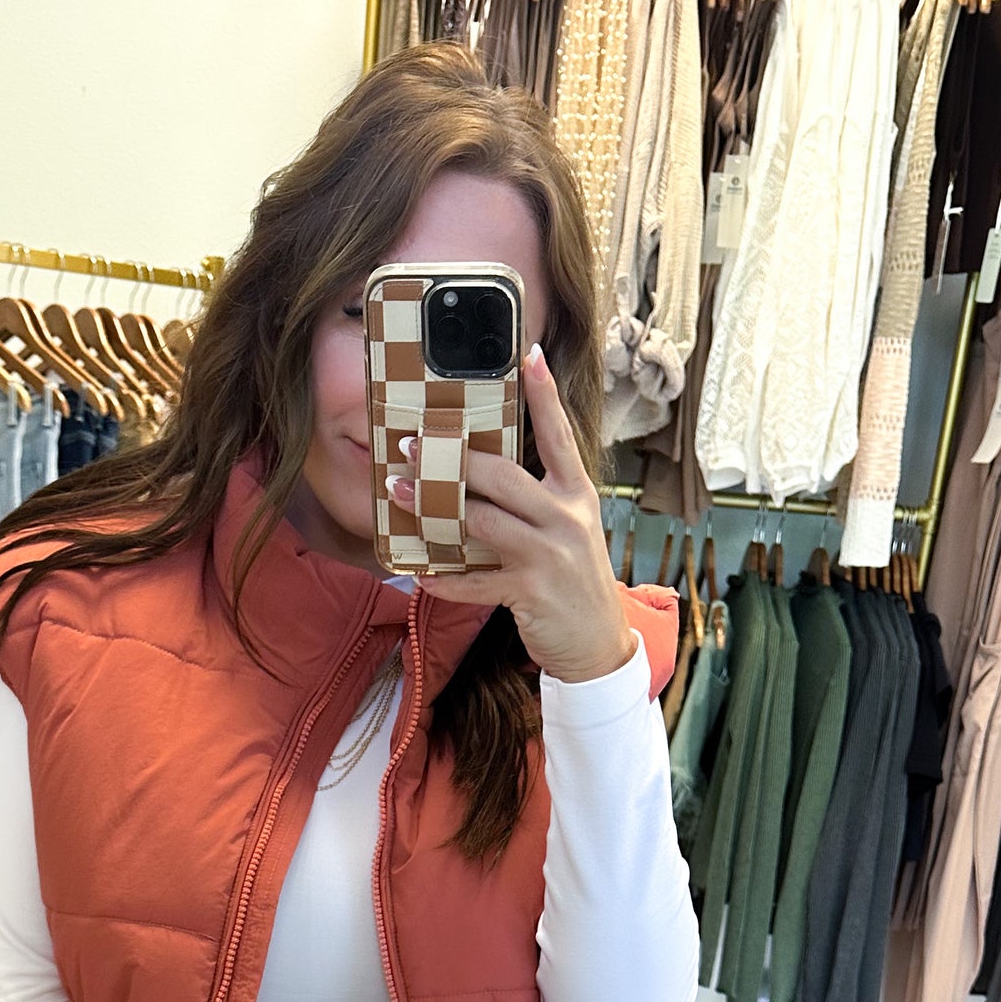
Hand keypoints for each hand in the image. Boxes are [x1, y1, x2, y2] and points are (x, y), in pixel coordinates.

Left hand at [389, 345, 634, 684]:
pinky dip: (444, 578)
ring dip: (435, 507)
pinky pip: (475, 580)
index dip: (544, 396)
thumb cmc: (574, 582)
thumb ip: (538, 501)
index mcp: (577, 496)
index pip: (559, 436)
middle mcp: (566, 518)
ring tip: (401, 492)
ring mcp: (549, 555)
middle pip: (503, 475)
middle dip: (453, 459)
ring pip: (482, 521)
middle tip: (412, 446)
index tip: (527, 355)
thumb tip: (484, 475)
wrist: (599, 646)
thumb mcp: (570, 531)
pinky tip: (419, 571)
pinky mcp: (530, 591)